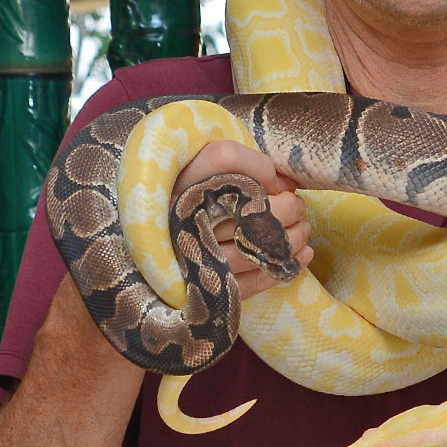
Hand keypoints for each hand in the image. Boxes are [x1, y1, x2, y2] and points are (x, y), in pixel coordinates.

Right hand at [172, 139, 312, 299]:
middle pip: (248, 210)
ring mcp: (187, 257)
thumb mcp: (202, 172)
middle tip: (298, 206)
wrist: (142, 252)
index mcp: (176, 181)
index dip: (260, 167)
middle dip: (288, 208)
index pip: (223, 157)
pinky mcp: (198, 289)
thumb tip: (285, 184)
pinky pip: (247, 284)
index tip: (275, 179)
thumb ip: (240, 166)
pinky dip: (281, 269)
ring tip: (303, 230)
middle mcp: (177, 217)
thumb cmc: (187, 203)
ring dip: (290, 241)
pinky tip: (301, 256)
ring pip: (253, 250)